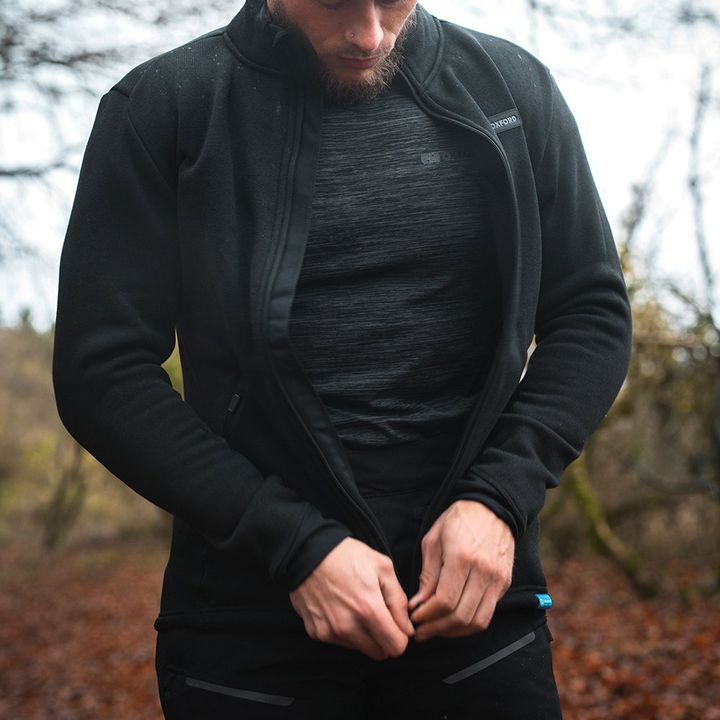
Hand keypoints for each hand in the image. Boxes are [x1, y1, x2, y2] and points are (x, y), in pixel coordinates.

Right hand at [289, 537, 414, 660]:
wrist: (307, 552)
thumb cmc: (347, 555)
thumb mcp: (382, 567)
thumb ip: (398, 600)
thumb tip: (407, 628)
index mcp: (369, 610)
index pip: (396, 648)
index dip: (400, 636)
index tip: (395, 623)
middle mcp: (349, 627)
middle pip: (379, 654)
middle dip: (383, 639)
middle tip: (378, 616)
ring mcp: (330, 632)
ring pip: (359, 648)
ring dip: (363, 635)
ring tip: (356, 607)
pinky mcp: (316, 633)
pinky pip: (339, 642)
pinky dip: (344, 631)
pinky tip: (339, 608)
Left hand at [407, 500, 513, 641]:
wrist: (491, 508)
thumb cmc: (458, 520)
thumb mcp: (433, 539)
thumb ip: (427, 574)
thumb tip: (418, 604)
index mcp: (462, 557)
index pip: (444, 600)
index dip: (427, 616)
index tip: (414, 618)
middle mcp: (483, 571)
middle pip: (461, 616)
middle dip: (437, 629)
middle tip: (421, 632)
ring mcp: (497, 579)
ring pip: (477, 621)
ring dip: (454, 632)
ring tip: (436, 630)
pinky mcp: (505, 583)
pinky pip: (488, 614)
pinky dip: (469, 624)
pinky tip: (454, 622)